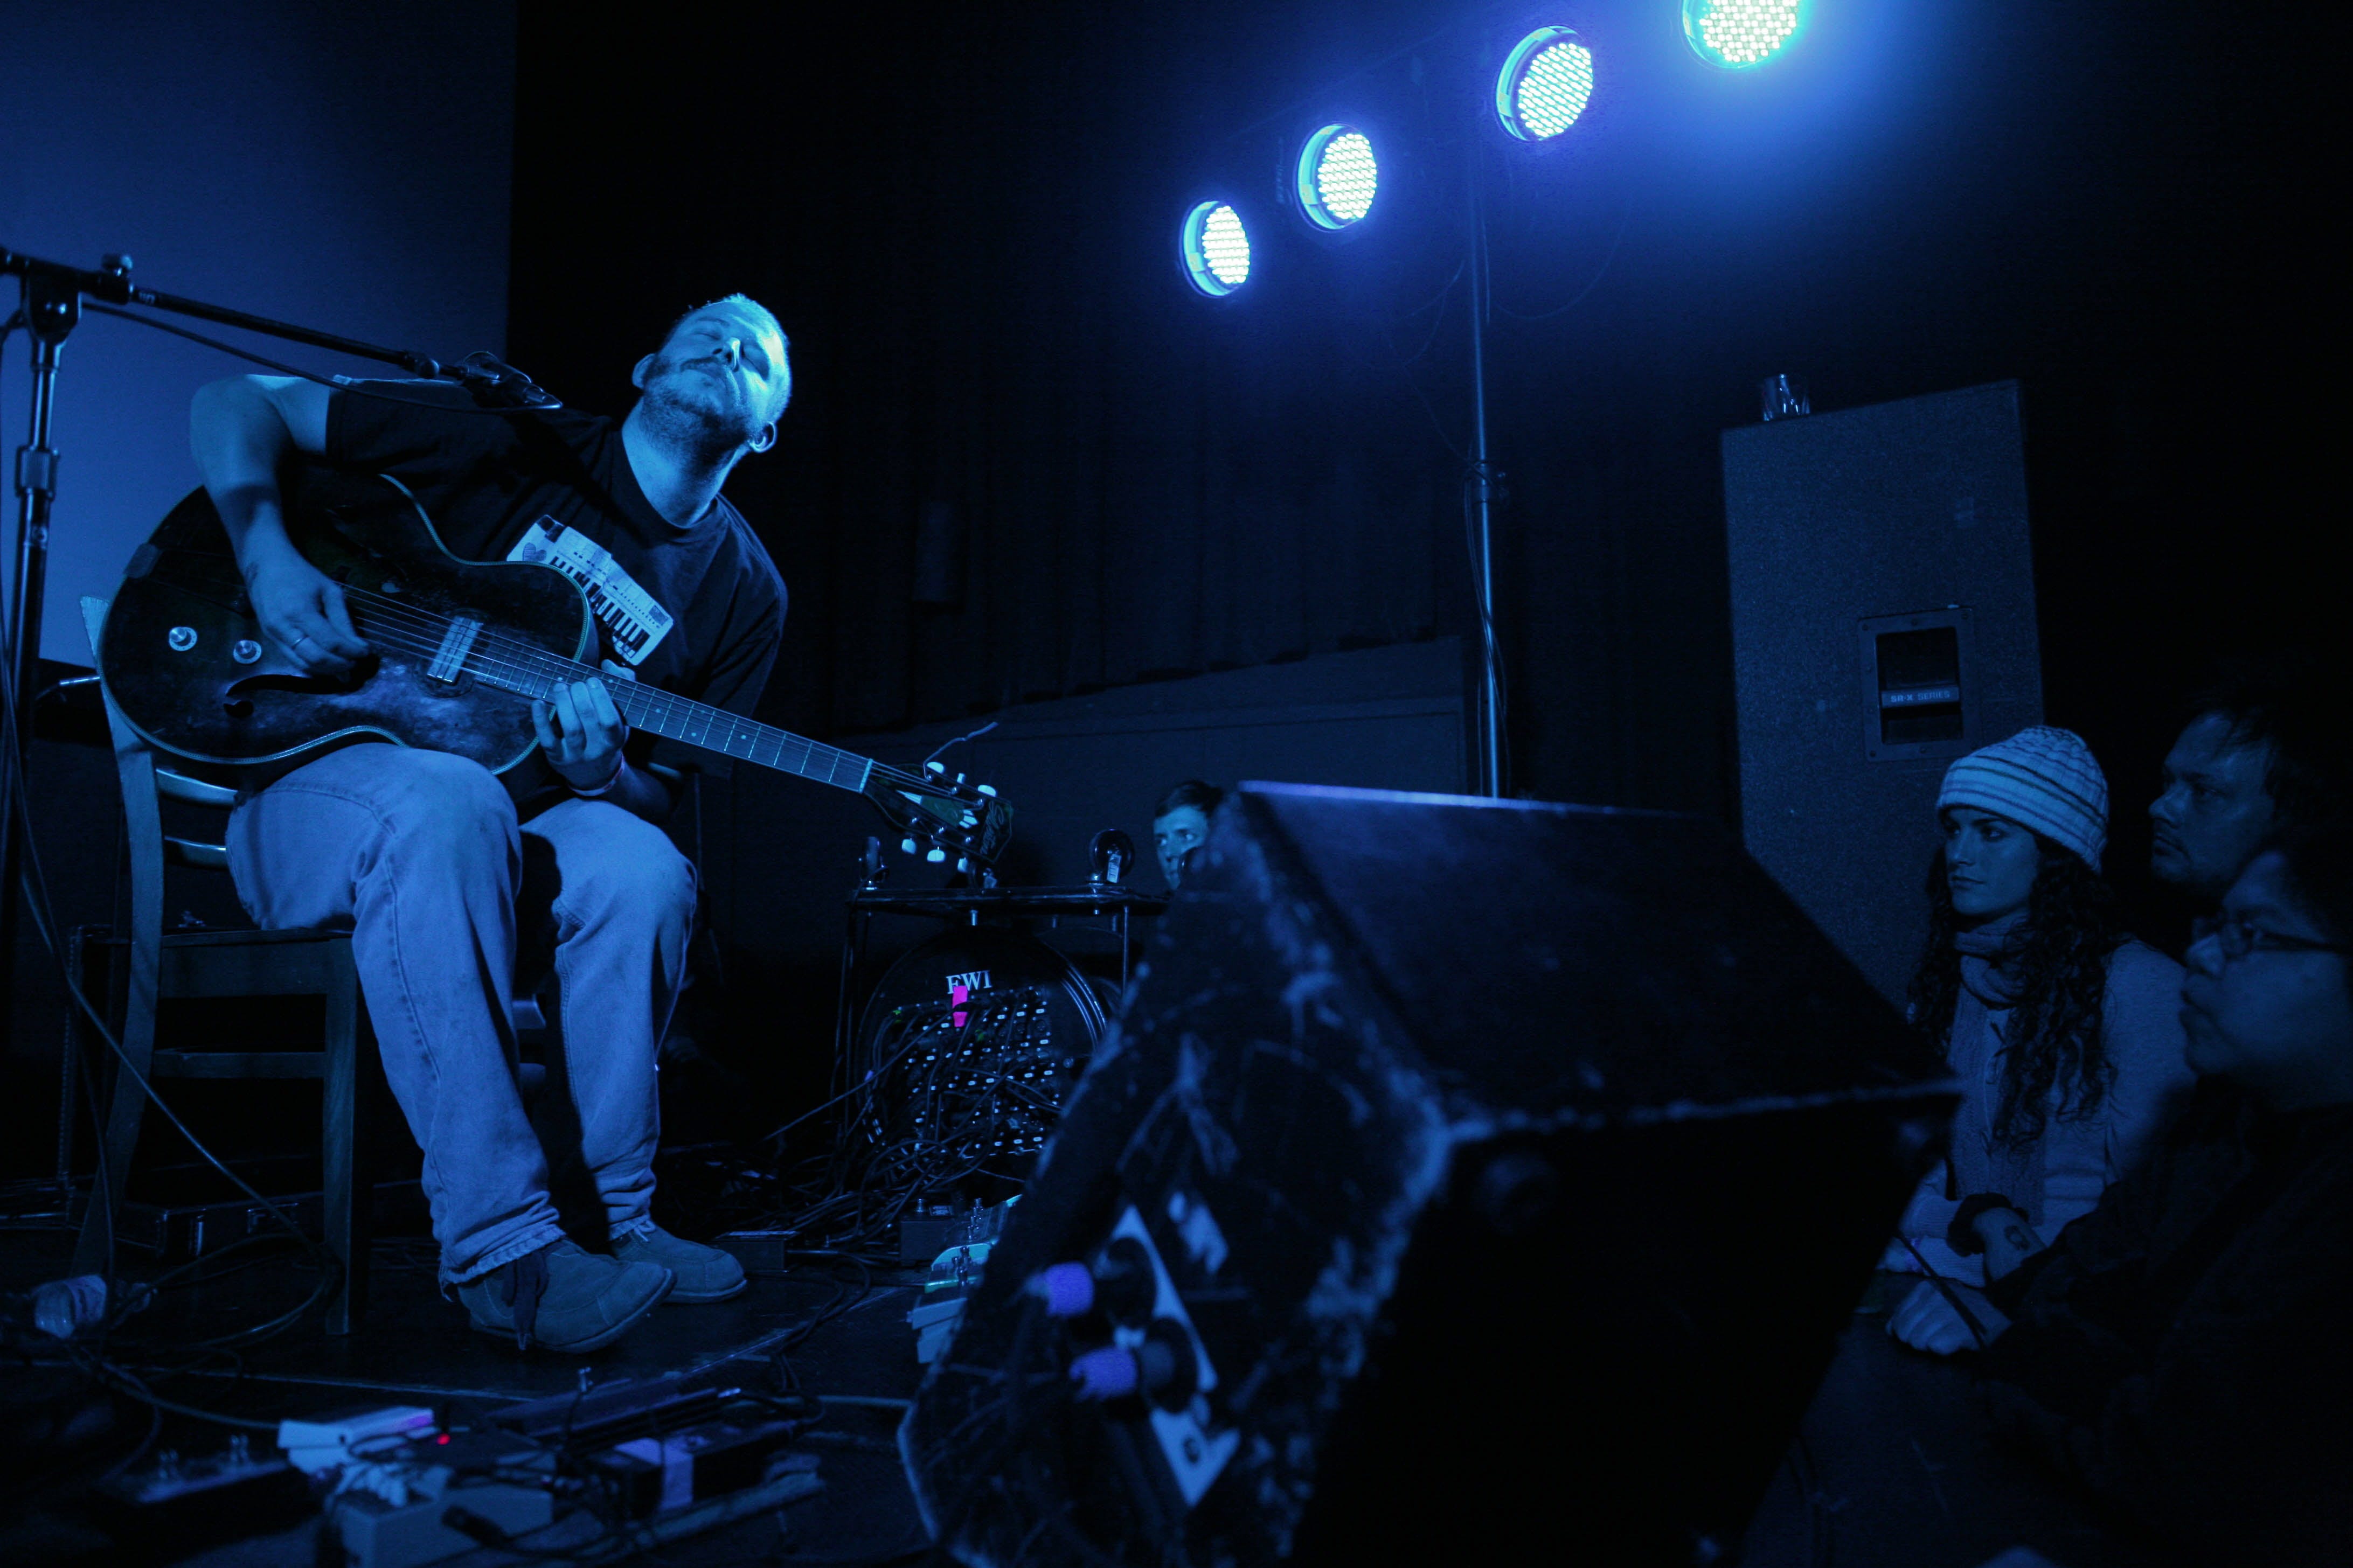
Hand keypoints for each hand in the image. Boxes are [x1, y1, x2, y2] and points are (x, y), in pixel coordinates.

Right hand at [245, 545, 368, 674]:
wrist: (265, 566)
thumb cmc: (301, 574)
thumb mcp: (329, 591)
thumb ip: (343, 620)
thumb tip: (358, 646)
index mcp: (300, 612)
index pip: (330, 642)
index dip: (351, 651)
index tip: (366, 652)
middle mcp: (283, 628)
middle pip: (316, 659)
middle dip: (340, 665)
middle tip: (356, 662)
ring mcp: (273, 635)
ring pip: (303, 664)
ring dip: (327, 670)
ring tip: (345, 665)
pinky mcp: (269, 639)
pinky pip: (293, 659)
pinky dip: (312, 665)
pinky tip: (327, 663)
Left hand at [533, 659, 633, 790]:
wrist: (594, 775)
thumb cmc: (607, 737)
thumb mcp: (621, 718)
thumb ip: (622, 687)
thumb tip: (607, 665)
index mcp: (615, 738)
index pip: (610, 719)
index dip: (601, 698)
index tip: (592, 681)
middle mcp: (598, 749)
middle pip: (590, 719)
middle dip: (581, 695)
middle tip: (575, 683)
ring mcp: (576, 755)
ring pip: (571, 728)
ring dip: (564, 703)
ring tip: (560, 686)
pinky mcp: (557, 758)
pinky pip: (548, 739)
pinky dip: (541, 720)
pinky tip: (537, 702)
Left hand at [1888, 1279, 2010, 1355]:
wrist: (1999, 1328)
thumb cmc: (1964, 1316)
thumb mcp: (1935, 1306)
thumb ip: (1911, 1313)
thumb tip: (1889, 1329)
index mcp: (1927, 1287)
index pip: (1899, 1314)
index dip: (1904, 1327)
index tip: (1919, 1331)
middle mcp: (1936, 1296)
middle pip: (1905, 1330)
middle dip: (1915, 1339)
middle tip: (1933, 1338)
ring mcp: (1948, 1312)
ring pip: (1917, 1340)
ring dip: (1929, 1346)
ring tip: (1945, 1339)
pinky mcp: (1958, 1329)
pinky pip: (1935, 1347)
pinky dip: (1942, 1350)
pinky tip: (1953, 1344)